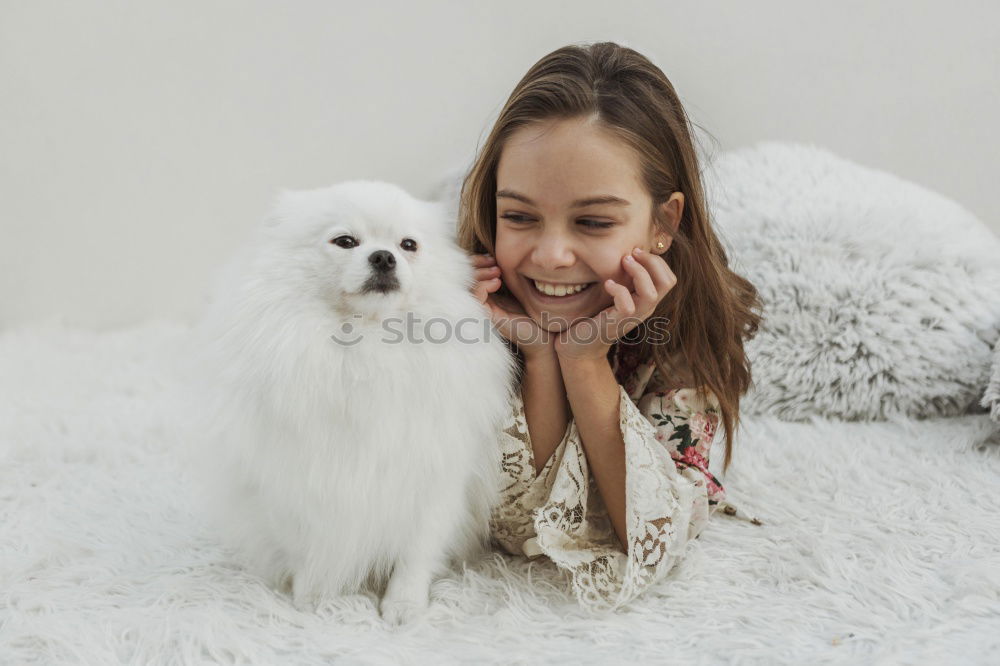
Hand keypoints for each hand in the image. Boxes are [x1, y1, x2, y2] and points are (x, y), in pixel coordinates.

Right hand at [469, 253, 554, 359]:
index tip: (491, 257)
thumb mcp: (521, 289)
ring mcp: (485, 311)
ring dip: (479, 274)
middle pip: (466, 279)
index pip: (472, 275)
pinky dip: (482, 286)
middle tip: (491, 260)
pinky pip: (475, 299)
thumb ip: (510, 277)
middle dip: (476, 265)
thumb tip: (506, 257)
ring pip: (467, 288)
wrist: (544, 337)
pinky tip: (496, 282)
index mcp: (489, 295)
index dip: (477, 263)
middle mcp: (484, 303)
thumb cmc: (535, 315)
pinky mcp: (489, 318)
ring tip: (496, 270)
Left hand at [554, 246, 676, 361]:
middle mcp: (645, 309)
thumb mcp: (615, 293)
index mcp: (647, 300)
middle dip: (653, 262)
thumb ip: (624, 279)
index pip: (669, 278)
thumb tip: (627, 252)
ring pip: (651, 294)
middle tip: (632, 253)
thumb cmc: (595, 315)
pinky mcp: (616, 324)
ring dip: (638, 273)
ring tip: (623, 262)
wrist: (580, 345)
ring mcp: (632, 318)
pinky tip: (607, 284)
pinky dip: (618, 290)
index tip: (636, 251)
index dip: (657, 261)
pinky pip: (627, 306)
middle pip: (668, 283)